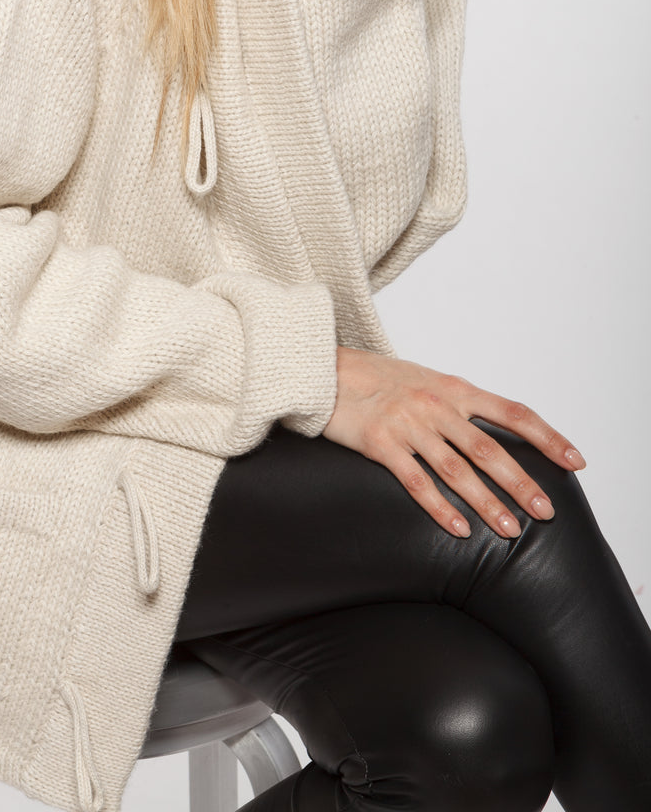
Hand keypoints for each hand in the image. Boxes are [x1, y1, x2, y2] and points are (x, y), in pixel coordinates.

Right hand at [322, 348, 586, 538]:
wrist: (323, 369)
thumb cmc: (377, 379)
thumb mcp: (425, 381)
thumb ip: (458, 405)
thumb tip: (494, 436)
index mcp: (454, 388)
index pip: (513, 412)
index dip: (547, 436)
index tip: (574, 460)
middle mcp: (436, 404)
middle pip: (488, 448)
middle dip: (521, 482)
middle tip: (545, 511)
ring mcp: (408, 423)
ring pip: (457, 470)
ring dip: (487, 502)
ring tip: (510, 530)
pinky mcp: (380, 443)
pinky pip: (416, 481)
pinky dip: (440, 507)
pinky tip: (459, 529)